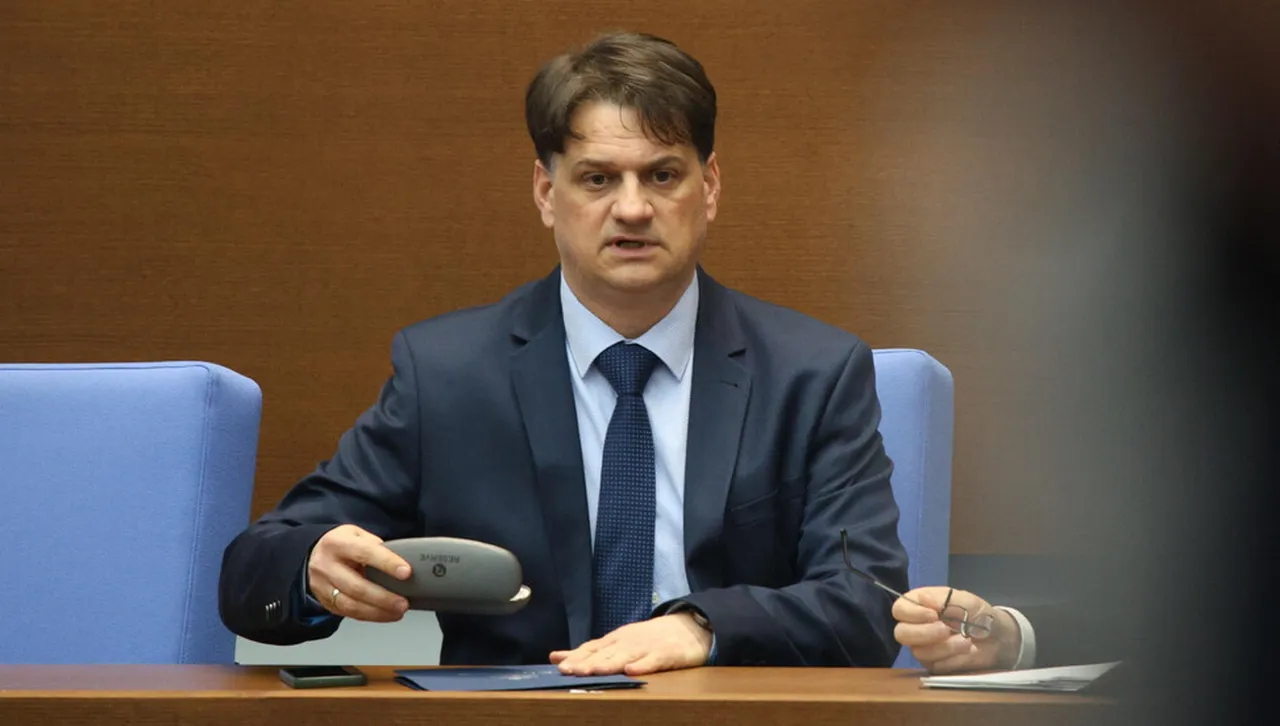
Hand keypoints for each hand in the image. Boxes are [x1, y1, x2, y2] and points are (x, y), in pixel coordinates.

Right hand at [307, 524, 411, 621]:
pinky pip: (348, 613)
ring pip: (351, 605)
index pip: (365, 553)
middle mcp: (326, 565)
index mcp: (337, 543)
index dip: (387, 563)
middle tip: (403, 603)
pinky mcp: (324, 601)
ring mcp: (322, 586)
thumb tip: (401, 562)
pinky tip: (385, 615)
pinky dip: (370, 616)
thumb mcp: (357, 534)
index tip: (406, 572)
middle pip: (357, 586)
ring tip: (397, 611)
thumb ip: (376, 546)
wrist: (314, 555)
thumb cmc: (342, 545)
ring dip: (378, 612)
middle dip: (383, 597)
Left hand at [549, 613, 711, 675]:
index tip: (558, 667)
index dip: (575, 658)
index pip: (591, 649)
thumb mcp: (618, 642)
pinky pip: (653, 661)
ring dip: (608, 664)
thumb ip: (589, 652)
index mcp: (615, 640)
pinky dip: (642, 665)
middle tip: (568, 671)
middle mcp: (627, 642)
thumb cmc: (650, 638)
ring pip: (625, 657)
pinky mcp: (666, 654)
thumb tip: (556, 657)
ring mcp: (646, 647)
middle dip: (586, 663)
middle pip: (604, 654)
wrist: (689, 627)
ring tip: (592, 671)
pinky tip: (632, 671)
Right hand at [892, 586, 1020, 673]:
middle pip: (901, 634)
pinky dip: (954, 659)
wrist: (998, 637)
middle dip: (924, 633)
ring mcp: (923, 648)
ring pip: (920, 652)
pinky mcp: (934, 665)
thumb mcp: (965, 600)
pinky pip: (936, 666)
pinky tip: (968, 651)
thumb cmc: (978, 614)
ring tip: (967, 641)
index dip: (913, 614)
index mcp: (919, 605)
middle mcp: (916, 627)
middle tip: (945, 630)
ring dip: (945, 647)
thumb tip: (921, 598)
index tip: (934, 615)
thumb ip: (943, 599)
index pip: (900, 609)